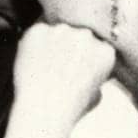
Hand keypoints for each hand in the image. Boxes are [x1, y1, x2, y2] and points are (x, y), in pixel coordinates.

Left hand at [2, 23, 115, 137]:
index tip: (75, 65)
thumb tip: (89, 72)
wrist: (44, 107)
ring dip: (51, 43)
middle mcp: (86, 36)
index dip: (84, 56)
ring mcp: (62, 31)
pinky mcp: (39, 30)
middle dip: (69, 47)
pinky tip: (33, 60)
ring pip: (56, 32)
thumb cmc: (70, 107)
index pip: (96, 46)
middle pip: (77, 35)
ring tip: (43, 65)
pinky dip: (33, 43)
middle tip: (57, 65)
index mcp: (105, 51)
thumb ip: (95, 76)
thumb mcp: (96, 94)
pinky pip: (36, 33)